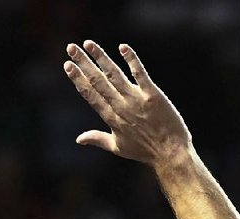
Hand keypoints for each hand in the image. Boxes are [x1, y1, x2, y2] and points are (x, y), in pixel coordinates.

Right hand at [63, 40, 190, 166]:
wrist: (171, 154)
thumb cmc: (145, 152)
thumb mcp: (118, 147)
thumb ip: (97, 139)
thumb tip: (78, 139)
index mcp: (111, 118)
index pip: (90, 94)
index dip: (78, 79)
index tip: (68, 65)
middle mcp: (121, 107)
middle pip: (98, 81)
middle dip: (84, 63)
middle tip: (71, 47)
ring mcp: (136, 100)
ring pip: (114, 74)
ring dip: (101, 57)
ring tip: (89, 43)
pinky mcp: (153, 95)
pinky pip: (140, 74)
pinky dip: (132, 60)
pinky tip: (123, 47)